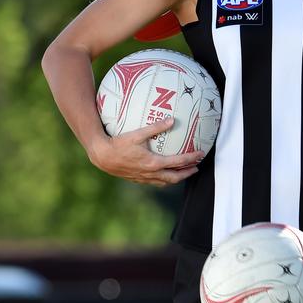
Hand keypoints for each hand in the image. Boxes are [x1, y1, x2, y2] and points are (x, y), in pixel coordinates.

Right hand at [89, 117, 203, 186]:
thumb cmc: (118, 143)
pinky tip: (164, 174)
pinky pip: (155, 183)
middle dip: (187, 173)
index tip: (201, 154)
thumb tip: (172, 120)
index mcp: (153, 163)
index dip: (191, 158)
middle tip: (197, 168)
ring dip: (176, 178)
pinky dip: (164, 180)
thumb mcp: (137, 133)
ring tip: (183, 173)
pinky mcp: (137, 179)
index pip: (178, 162)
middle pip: (175, 177)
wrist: (102, 156)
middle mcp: (151, 173)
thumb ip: (155, 127)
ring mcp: (144, 178)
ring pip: (165, 182)